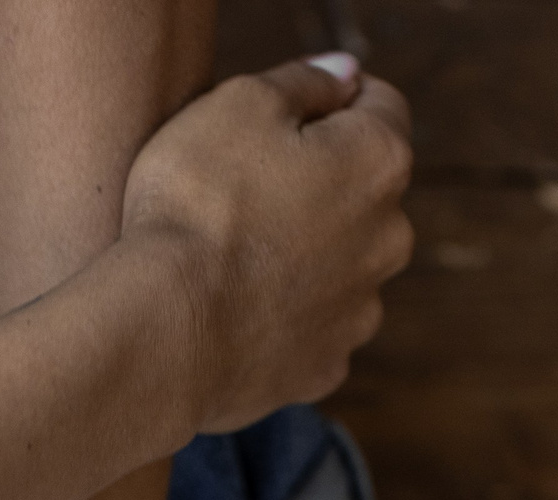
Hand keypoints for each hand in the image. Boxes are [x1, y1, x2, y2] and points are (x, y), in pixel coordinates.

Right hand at [123, 55, 414, 433]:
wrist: (167, 331)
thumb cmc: (198, 206)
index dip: (328, 102)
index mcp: (379, 161)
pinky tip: (238, 310)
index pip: (380, 105)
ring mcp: (361, 311)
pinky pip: (313, 327)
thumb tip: (343, 75)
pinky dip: (285, 316)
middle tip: (246, 191)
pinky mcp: (326, 366)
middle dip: (320, 184)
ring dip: (306, 254)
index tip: (278, 120)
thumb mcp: (238, 104)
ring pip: (342, 264)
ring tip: (236, 257)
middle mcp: (391, 238)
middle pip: (363, 192)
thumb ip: (303, 81)